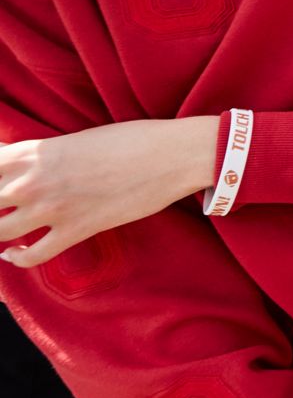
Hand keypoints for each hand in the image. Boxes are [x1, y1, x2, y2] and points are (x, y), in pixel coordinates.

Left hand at [0, 118, 215, 266]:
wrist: (171, 155)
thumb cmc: (129, 140)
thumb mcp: (73, 139)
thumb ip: (37, 154)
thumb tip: (13, 162)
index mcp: (32, 152)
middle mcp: (33, 181)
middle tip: (4, 209)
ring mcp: (53, 208)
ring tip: (3, 228)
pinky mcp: (77, 230)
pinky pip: (33, 255)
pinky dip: (17, 258)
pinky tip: (13, 254)